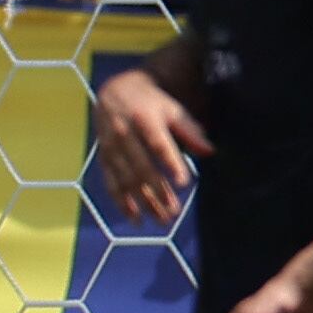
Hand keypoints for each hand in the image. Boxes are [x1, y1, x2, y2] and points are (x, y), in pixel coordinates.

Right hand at [95, 66, 211, 225]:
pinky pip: (111, 182)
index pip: (158, 144)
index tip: (184, 183)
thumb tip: (209, 152)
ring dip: (143, 202)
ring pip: (126, 179)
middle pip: (141, 166)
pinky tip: (136, 217)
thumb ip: (190, 131)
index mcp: (144, 118)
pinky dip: (122, 201)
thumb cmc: (151, 103)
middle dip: (157, 191)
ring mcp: (111, 147)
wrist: (114, 92)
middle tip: (175, 211)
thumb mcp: (172, 110)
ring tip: (162, 220)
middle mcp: (124, 133)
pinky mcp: (103, 157)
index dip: (171, 163)